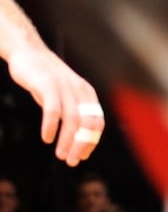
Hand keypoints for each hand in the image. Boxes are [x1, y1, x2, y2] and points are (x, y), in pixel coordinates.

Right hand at [6, 43, 103, 164]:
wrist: (26, 51)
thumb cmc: (44, 77)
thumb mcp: (63, 95)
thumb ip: (70, 112)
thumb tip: (75, 139)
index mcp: (87, 94)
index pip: (97, 123)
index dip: (91, 142)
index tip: (82, 156)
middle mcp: (80, 90)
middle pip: (87, 125)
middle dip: (81, 146)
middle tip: (71, 161)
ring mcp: (64, 87)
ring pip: (72, 121)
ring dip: (67, 141)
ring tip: (60, 154)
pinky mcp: (48, 85)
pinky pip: (53, 111)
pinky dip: (51, 127)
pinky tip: (46, 138)